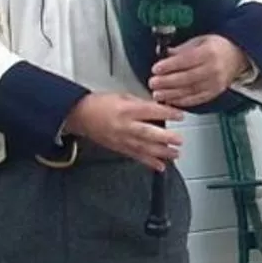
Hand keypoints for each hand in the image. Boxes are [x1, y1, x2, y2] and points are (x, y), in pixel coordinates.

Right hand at [62, 92, 181, 171]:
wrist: (81, 116)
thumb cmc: (100, 104)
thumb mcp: (123, 96)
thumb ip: (142, 103)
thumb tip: (159, 107)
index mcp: (127, 110)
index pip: (151, 111)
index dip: (167, 113)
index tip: (180, 115)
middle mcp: (125, 126)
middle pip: (148, 133)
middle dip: (165, 138)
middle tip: (179, 140)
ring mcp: (122, 139)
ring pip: (144, 148)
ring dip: (161, 153)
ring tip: (175, 154)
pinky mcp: (119, 148)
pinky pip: (136, 156)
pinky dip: (149, 162)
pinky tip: (160, 166)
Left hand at [149, 34, 246, 110]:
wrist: (238, 57)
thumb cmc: (218, 47)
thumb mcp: (201, 40)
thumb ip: (183, 49)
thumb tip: (166, 54)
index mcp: (209, 53)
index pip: (186, 60)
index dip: (169, 66)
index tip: (156, 68)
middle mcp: (213, 69)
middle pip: (187, 78)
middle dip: (167, 82)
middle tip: (152, 83)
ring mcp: (215, 83)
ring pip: (190, 91)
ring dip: (171, 94)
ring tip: (157, 94)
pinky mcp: (215, 92)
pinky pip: (197, 99)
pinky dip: (183, 102)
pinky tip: (171, 101)